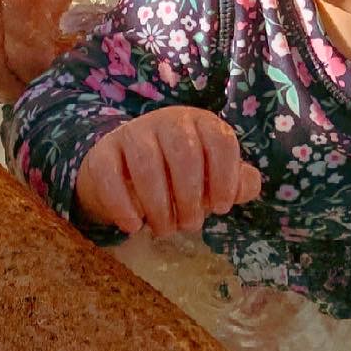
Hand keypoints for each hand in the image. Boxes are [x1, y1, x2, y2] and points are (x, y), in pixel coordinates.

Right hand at [75, 106, 262, 237]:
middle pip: (183, 152)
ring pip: (146, 162)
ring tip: (164, 229)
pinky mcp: (102, 153)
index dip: (225, 177)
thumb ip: (236, 182)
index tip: (220, 208)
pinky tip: (133, 225)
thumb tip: (248, 185)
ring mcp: (132, 133)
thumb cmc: (178, 175)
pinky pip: (109, 174)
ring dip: (158, 204)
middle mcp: (167, 121)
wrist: (123, 171)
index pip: (220, 141)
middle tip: (189, 225)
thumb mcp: (211, 177)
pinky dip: (122, 204)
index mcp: (200, 123)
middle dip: (189, 196)